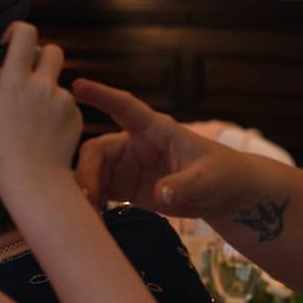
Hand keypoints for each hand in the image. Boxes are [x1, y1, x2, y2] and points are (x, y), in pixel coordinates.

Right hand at [0, 21, 81, 181]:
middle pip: (53, 50)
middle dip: (40, 55)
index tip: (10, 43)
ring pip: (58, 81)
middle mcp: (44, 85)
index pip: (26, 33)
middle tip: (26, 75)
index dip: (18, 31)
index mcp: (16, 80)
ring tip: (30, 116)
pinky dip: (56, 110)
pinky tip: (44, 130)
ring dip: (46, 88)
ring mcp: (64, 100)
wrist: (34, 180)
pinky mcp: (77, 116)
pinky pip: (67, 103)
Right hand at [72, 79, 238, 216]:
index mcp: (156, 130)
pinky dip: (92, 202)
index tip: (77, 85)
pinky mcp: (127, 187)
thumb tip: (163, 194)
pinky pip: (100, 190)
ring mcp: (128, 166)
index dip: (102, 96)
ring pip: (93, 171)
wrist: (225, 195)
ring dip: (86, 189)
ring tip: (88, 213)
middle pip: (97, 149)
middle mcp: (135, 144)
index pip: (126, 107)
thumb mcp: (208, 179)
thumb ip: (186, 185)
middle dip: (87, 170)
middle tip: (88, 196)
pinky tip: (92, 217)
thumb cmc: (221, 174)